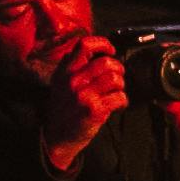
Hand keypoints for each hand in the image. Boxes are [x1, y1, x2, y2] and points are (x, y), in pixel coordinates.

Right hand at [44, 30, 127, 166]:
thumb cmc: (63, 108)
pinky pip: (119, 97)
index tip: (110, 50)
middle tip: (117, 76)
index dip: (102, 43)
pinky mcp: (94, 110)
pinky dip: (123, 101)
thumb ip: (72, 66)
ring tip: (115, 91)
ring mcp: (83, 95)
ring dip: (121, 85)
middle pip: (106, 62)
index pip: (84, 45)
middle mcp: (73, 81)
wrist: (56, 137)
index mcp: (65, 71)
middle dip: (118, 68)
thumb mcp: (60, 83)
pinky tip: (117, 105)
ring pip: (115, 78)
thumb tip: (90, 50)